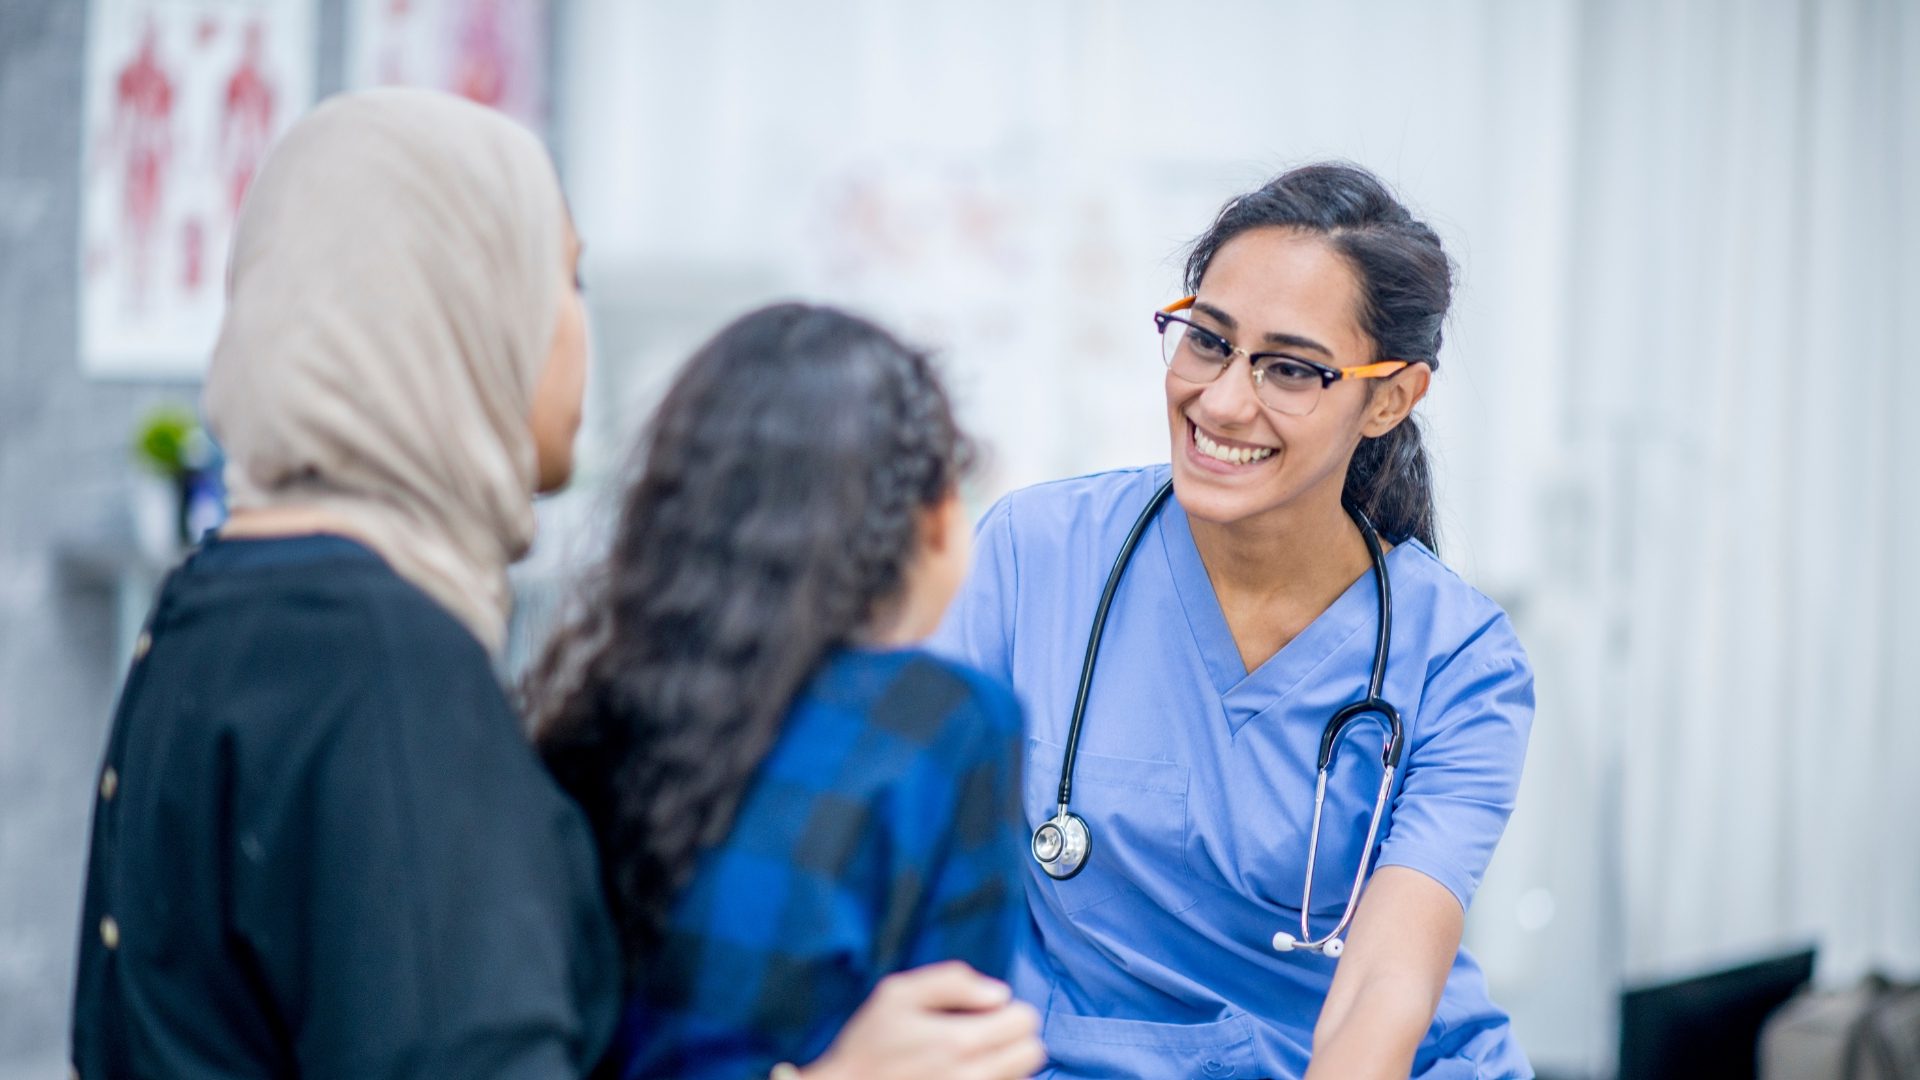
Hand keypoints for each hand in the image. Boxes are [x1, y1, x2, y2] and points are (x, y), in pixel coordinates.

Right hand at [800, 961, 1045, 1079]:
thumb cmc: (868, 1044)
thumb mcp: (896, 994)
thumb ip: (952, 981)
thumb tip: (999, 993)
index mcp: (957, 1041)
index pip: (1025, 1020)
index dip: (1007, 1010)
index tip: (983, 1014)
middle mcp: (972, 1077)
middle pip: (1033, 1052)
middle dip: (1014, 1038)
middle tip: (983, 1036)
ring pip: (1022, 1078)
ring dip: (1006, 1065)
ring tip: (970, 1060)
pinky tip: (966, 1075)